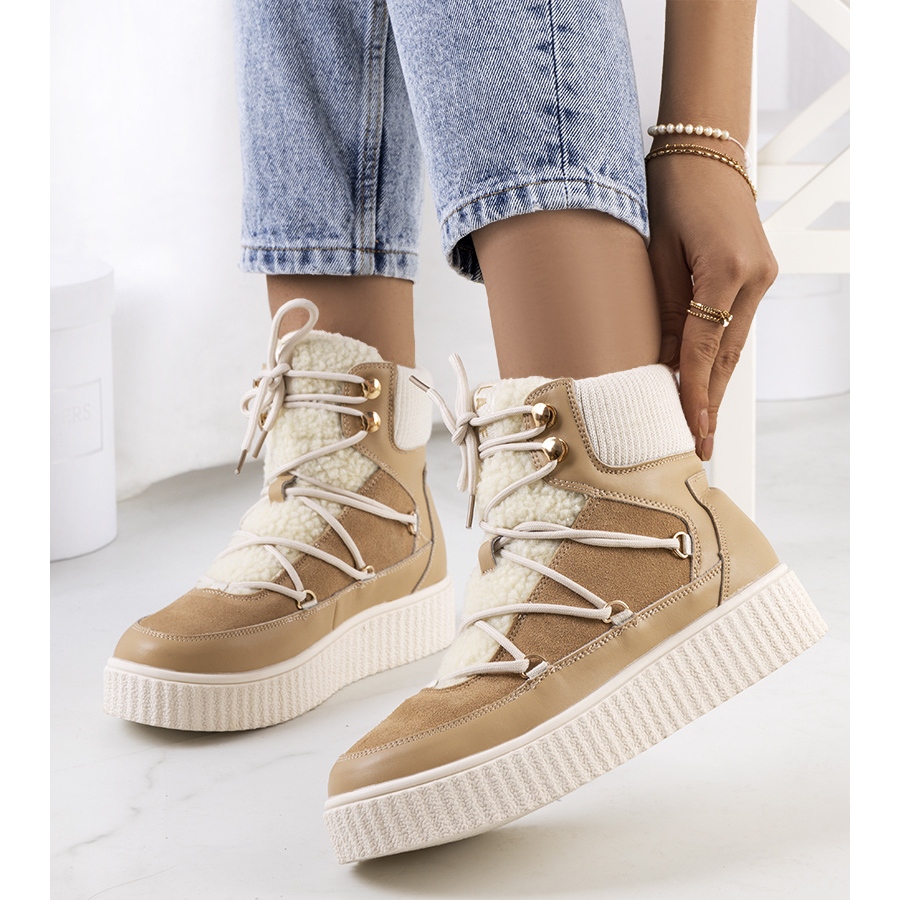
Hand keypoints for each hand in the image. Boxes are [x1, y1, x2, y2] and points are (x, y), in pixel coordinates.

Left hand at [646, 149, 777, 460]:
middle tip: (698, 445)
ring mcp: (762, 276)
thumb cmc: (669, 194)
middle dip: (709, 403)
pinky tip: (708, 383)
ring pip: (734, 346)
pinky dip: (719, 358)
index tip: (687, 428)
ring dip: (716, 386)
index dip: (691, 393)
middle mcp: (753, 277)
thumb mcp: (653, 254)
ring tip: (702, 426)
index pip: (702, 348)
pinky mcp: (759, 275)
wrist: (704, 151)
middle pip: (725, 356)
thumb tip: (659, 362)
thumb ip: (661, 310)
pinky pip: (736, 327)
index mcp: (724, 270)